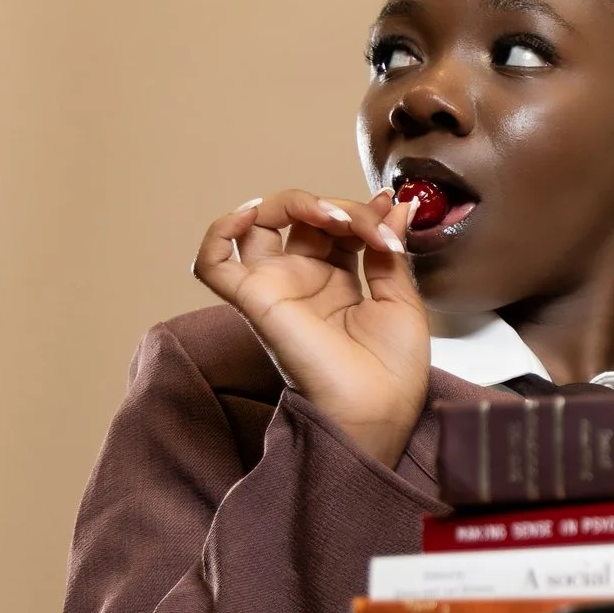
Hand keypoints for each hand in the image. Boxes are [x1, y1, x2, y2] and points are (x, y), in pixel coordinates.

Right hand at [194, 189, 427, 467]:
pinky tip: (251, 216)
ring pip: (261, 221)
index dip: (363, 211)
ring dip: (296, 203)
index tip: (396, 215)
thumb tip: (396, 204)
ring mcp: (276, 286)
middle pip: (303, 216)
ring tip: (334, 219)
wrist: (378, 409)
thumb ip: (389, 249)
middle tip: (371, 228)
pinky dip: (220, 231)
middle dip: (341, 207)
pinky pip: (211, 262)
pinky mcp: (254, 299)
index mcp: (338, 280)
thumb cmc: (392, 370)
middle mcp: (303, 279)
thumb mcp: (402, 299)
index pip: (337, 224)